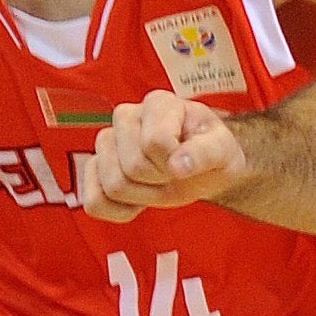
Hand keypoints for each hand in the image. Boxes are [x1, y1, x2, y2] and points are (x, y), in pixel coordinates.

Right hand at [79, 90, 243, 222]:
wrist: (203, 169)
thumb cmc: (211, 153)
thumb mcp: (222, 150)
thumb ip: (204, 153)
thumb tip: (177, 165)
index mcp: (159, 103)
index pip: (155, 143)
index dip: (175, 163)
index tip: (187, 160)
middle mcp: (126, 116)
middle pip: (132, 167)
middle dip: (160, 181)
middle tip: (175, 174)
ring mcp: (106, 142)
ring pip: (113, 186)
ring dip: (143, 196)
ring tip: (159, 182)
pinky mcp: (94, 168)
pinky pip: (94, 202)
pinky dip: (119, 212)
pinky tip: (139, 201)